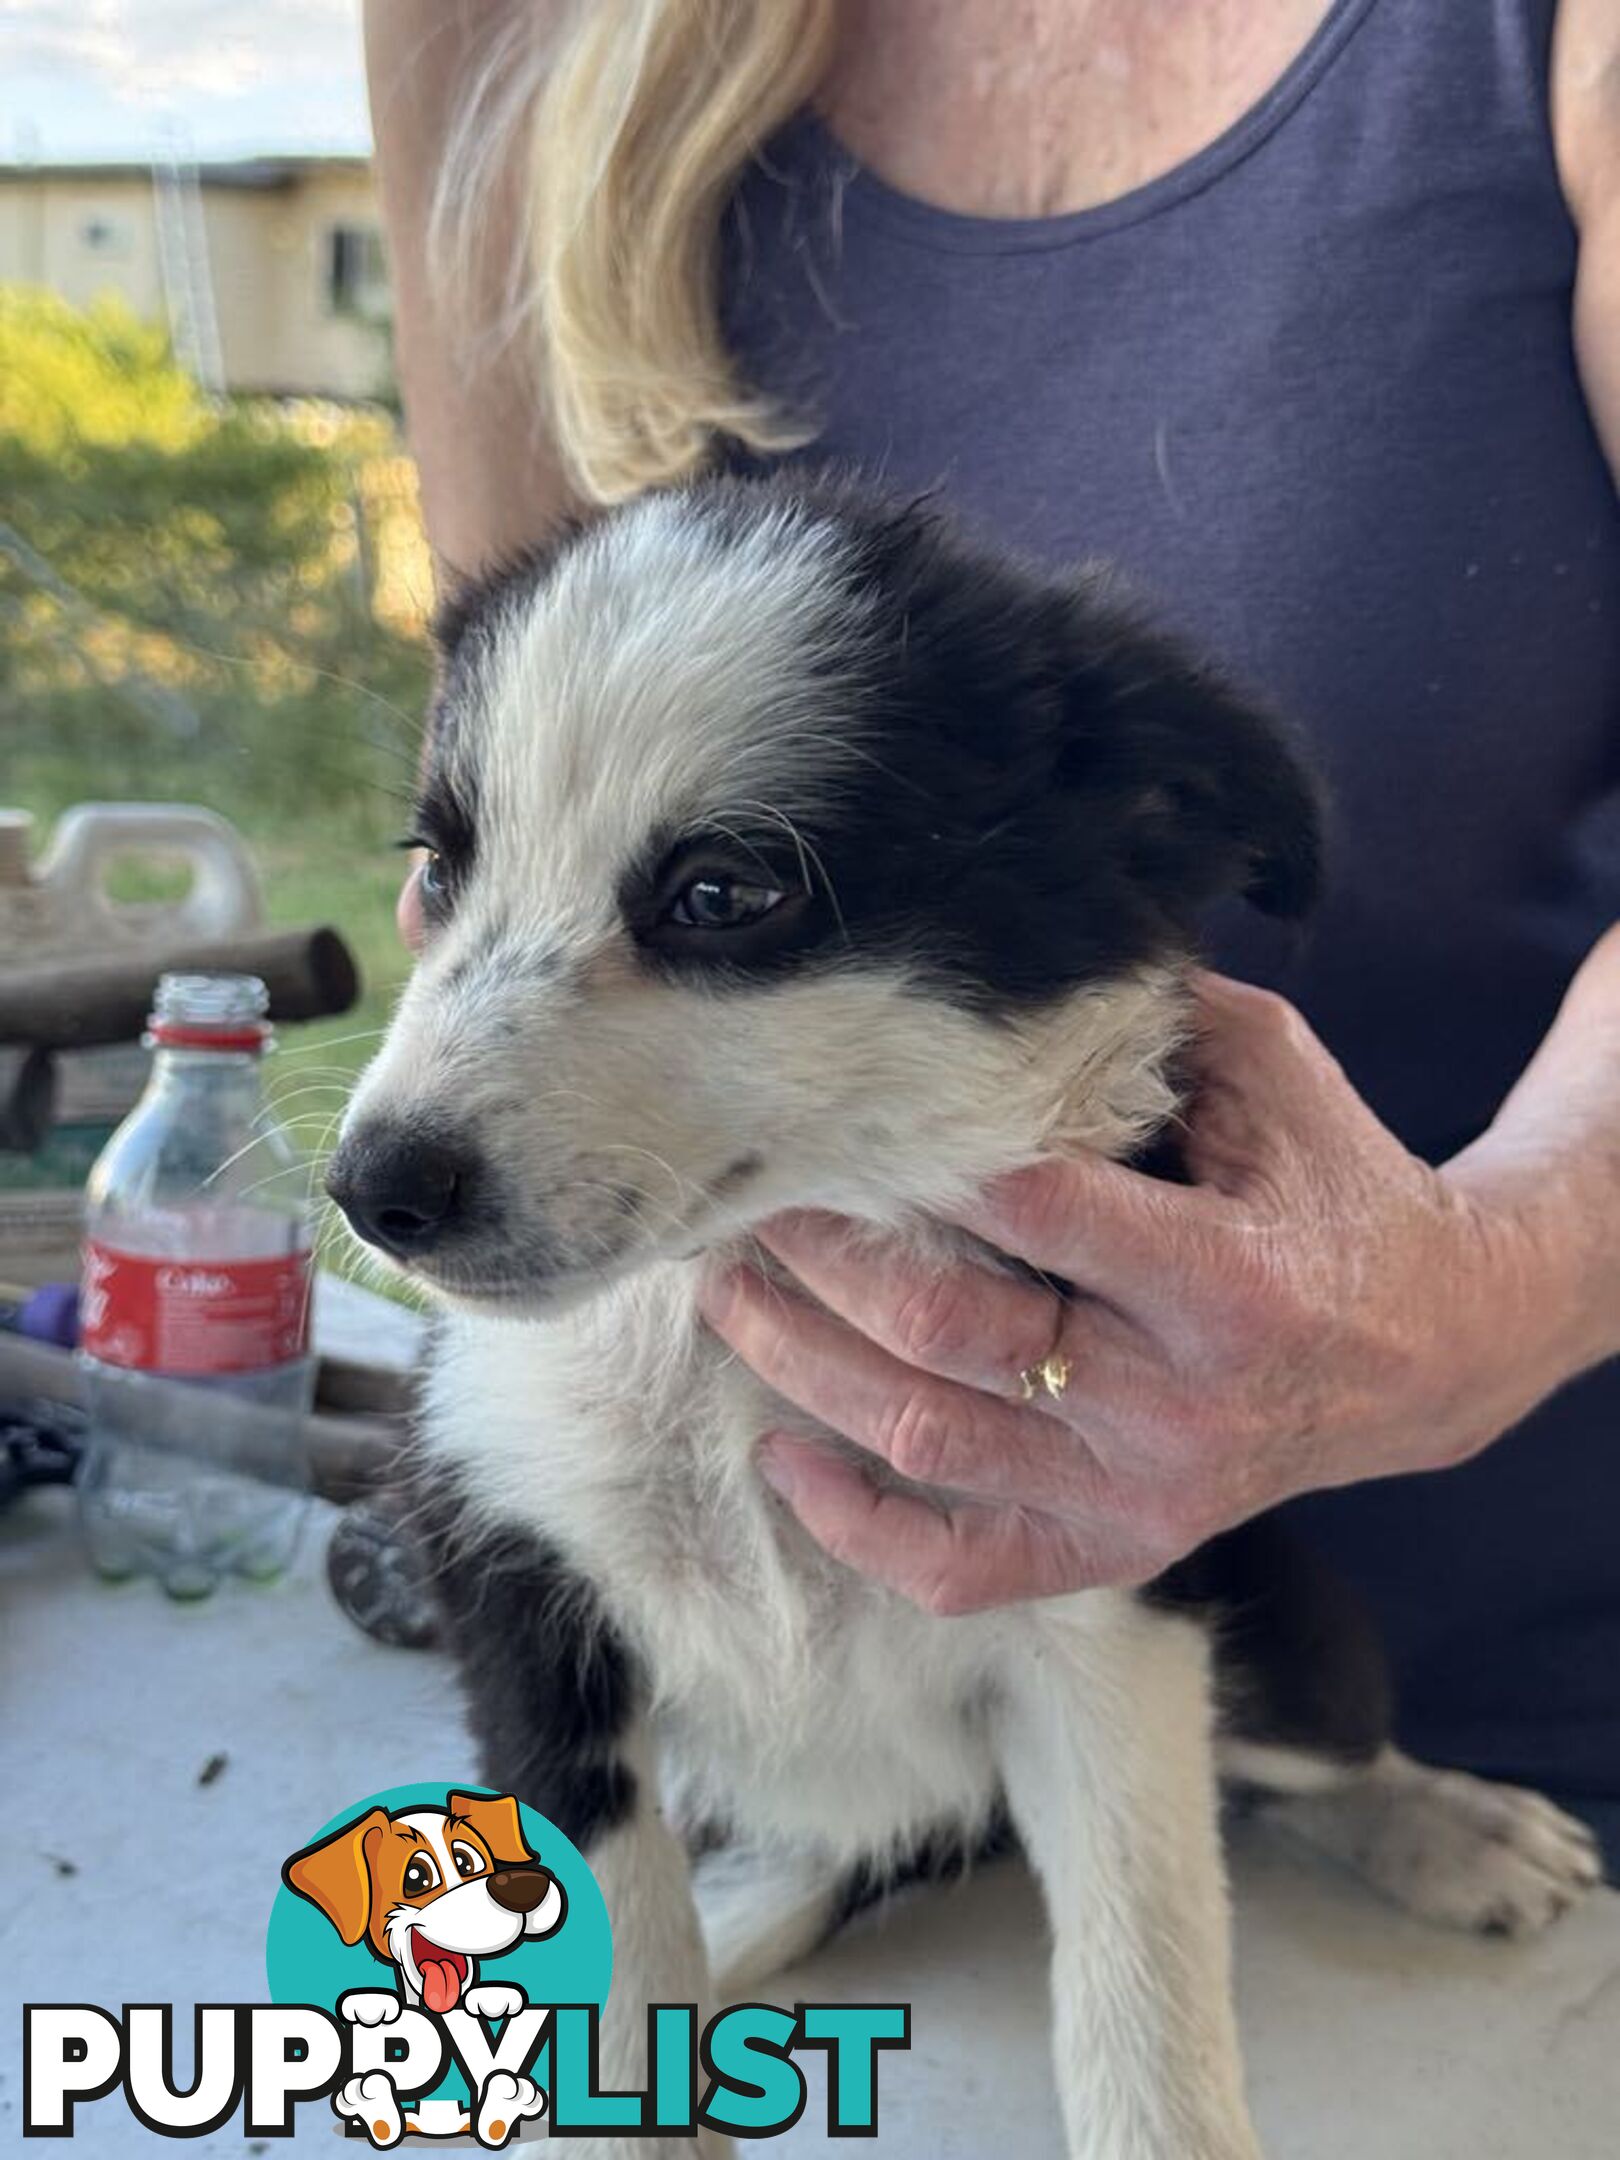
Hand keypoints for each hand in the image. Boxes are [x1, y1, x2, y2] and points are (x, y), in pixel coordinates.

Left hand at [700, 973, 1589, 1614]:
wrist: (1432, 1349)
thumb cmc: (1333, 1190)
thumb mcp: (1274, 1079)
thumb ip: (1154, 1020)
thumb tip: (1012, 947)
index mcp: (1224, 1278)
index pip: (1031, 1211)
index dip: (916, 1159)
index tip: (830, 1112)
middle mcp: (1175, 1404)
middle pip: (947, 1329)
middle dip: (822, 1254)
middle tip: (747, 1193)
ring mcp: (1139, 1494)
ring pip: (923, 1439)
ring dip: (800, 1364)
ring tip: (726, 1290)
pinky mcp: (1115, 1549)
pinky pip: (958, 1570)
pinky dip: (854, 1524)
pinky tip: (780, 1455)